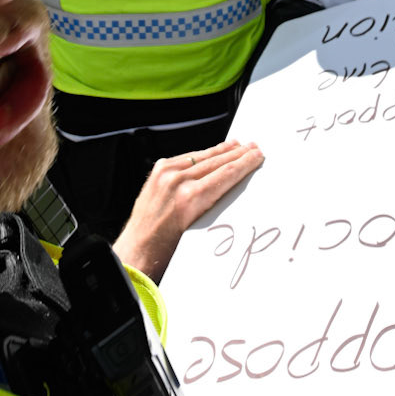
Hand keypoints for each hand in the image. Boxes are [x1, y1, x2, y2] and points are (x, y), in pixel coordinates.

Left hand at [113, 138, 263, 282]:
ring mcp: (166, 174)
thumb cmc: (169, 249)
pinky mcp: (159, 171)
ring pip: (202, 156)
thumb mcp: (201, 228)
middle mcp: (178, 182)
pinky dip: (202, 155)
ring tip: (237, 144)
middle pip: (217, 162)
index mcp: (191, 198)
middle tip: (254, 147)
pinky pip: (187, 158)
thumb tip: (236, 187)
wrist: (137, 250)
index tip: (257, 156)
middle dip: (238, 154)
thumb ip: (217, 205)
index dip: (245, 163)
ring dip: (222, 151)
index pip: (226, 174)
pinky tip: (213, 152)